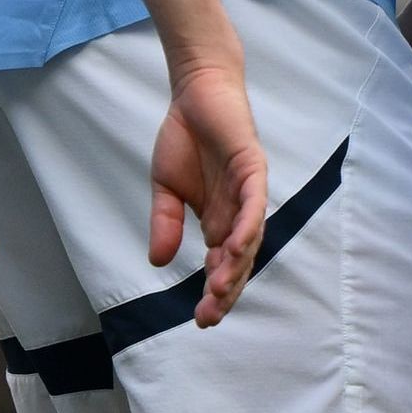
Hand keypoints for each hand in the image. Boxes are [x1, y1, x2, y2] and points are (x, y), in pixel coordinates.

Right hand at [145, 59, 269, 328]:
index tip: (200, 319)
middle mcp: (238, 212)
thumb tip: (157, 261)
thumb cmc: (184, 138)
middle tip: (209, 316)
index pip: (221, 265)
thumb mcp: (164, 188)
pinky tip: (236, 248)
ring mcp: (248, 192)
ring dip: (236, 265)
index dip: (214, 292)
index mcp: (218, 220)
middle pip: (239, 261)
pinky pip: (254, 204)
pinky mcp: (253, 170)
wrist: (195, 94)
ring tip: (219, 290)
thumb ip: (165, 224)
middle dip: (226, 290)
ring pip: (249, 238)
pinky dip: (247, 226)